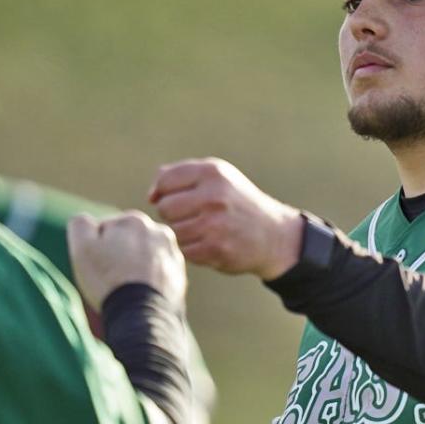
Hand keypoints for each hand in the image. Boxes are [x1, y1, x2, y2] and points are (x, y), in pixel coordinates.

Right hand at [67, 211, 187, 310]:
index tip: (98, 265)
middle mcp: (159, 232)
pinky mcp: (179, 276)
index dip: (96, 248)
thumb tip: (88, 221)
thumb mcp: (83, 247)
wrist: (142, 314)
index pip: (106, 229)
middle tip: (111, 278)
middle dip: (118, 254)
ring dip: (135, 266)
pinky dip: (149, 280)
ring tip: (126, 287)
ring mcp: (173, 255)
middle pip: (127, 242)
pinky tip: (140, 293)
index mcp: (134, 220)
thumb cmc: (109, 280)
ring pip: (144, 257)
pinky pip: (157, 274)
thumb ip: (81, 224)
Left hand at [149, 158, 303, 279]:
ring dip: (182, 233)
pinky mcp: (216, 249)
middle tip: (192, 216)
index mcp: (212, 173)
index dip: (164, 192)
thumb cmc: (236, 202)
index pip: (165, 181)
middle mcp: (214, 196)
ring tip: (202, 230)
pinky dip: (191, 249)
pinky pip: (184, 250)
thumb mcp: (217, 177)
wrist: (272, 235)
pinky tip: (207, 243)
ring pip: (173, 231)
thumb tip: (152, 195)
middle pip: (164, 208)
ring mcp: (215, 225)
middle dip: (173, 214)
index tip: (177, 199)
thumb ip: (181, 176)